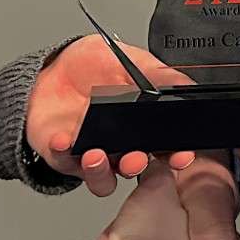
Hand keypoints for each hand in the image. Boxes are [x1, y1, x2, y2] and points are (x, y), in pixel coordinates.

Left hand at [27, 36, 195, 194]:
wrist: (52, 69)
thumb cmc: (92, 67)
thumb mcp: (130, 60)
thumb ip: (158, 74)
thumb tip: (187, 84)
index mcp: (141, 127)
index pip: (165, 148)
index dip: (175, 155)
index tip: (181, 155)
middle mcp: (120, 146)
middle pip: (134, 168)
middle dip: (136, 166)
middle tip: (135, 158)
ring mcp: (93, 153)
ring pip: (102, 179)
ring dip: (100, 171)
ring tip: (96, 155)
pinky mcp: (64, 156)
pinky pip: (64, 163)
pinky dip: (63, 153)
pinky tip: (63, 140)